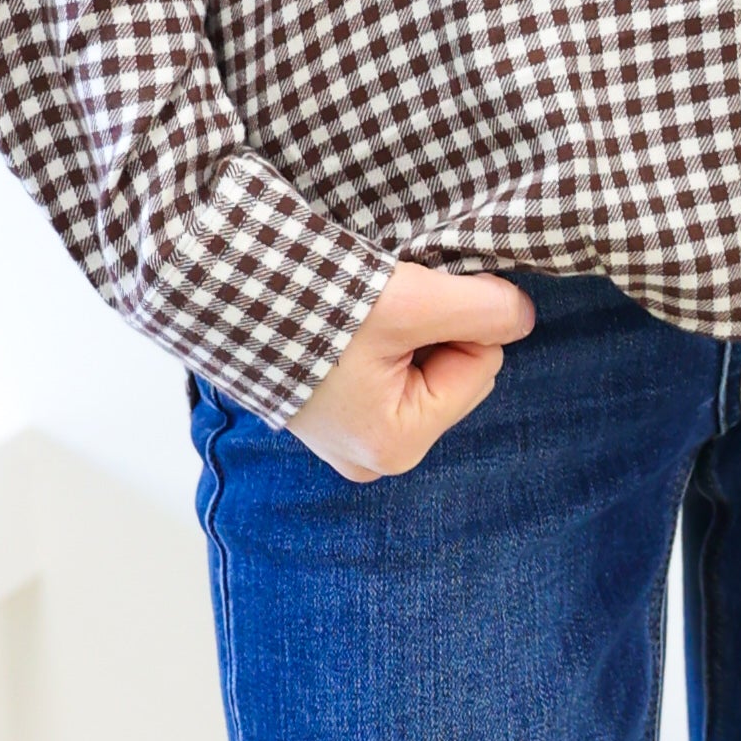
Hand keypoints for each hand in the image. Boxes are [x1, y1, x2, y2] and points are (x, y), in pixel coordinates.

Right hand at [289, 260, 534, 481]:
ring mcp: (346, 440)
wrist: (218, 284)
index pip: (482, 366)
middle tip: (380, 306)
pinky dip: (378, 340)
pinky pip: (387, 373)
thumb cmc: (310, 301)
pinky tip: (343, 321)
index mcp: (395, 445)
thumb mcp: (411, 301)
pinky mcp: (329, 413)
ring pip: (423, 369)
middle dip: (433, 330)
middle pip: (454, 374)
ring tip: (356, 312)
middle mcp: (372, 457)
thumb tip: (522, 317)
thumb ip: (484, 310)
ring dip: (405, 330)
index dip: (460, 320)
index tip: (408, 300)